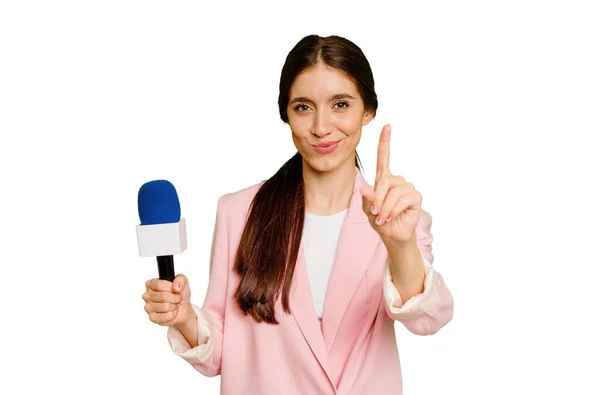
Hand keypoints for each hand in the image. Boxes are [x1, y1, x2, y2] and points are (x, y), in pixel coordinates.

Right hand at [142, 274, 191, 326]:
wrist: (183, 308)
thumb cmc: (180, 294)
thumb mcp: (183, 282)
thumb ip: (180, 279)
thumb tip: (175, 287)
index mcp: (150, 284)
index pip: (159, 285)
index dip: (171, 288)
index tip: (175, 289)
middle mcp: (146, 295)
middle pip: (163, 296)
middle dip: (175, 298)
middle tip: (177, 298)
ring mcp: (148, 307)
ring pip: (165, 306)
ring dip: (174, 306)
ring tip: (174, 304)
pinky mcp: (152, 318)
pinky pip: (166, 316)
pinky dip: (173, 314)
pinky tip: (172, 311)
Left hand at [360, 124, 421, 244]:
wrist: (392, 235)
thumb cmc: (380, 220)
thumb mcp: (368, 210)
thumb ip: (366, 199)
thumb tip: (365, 189)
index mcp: (384, 180)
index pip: (384, 158)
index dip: (385, 142)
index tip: (387, 126)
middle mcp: (397, 181)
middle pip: (384, 181)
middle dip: (377, 198)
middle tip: (374, 213)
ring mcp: (407, 188)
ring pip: (393, 192)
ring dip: (385, 207)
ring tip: (383, 218)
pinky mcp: (415, 197)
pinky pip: (402, 199)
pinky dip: (394, 210)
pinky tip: (392, 216)